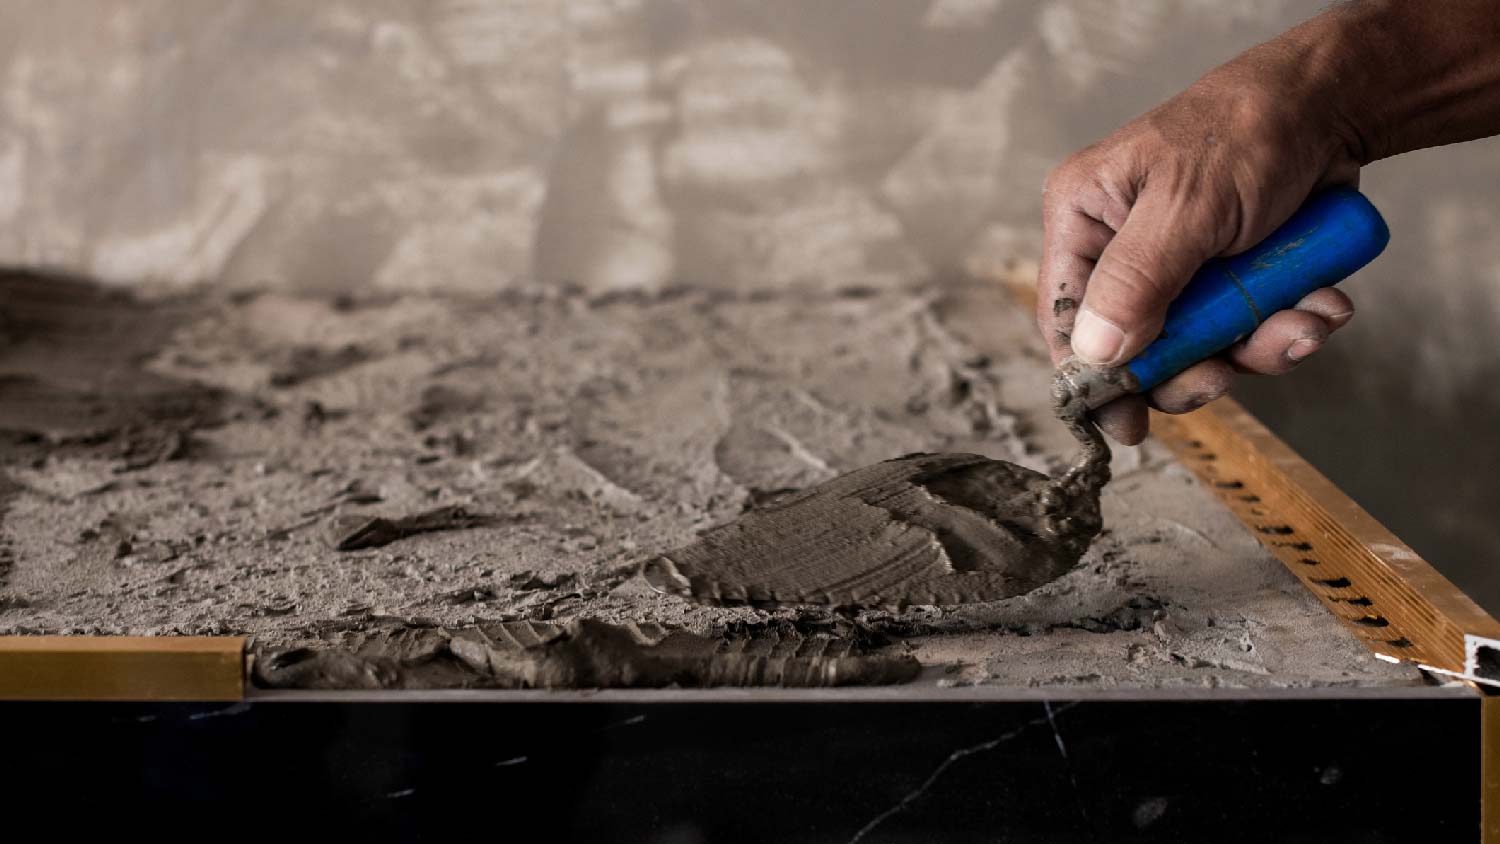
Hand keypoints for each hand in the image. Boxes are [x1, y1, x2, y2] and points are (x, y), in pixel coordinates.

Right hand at [1037, 42, 1362, 444]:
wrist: (1334, 105)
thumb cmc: (1246, 130)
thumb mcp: (1187, 204)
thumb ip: (1139, 279)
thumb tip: (1098, 354)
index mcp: (1085, 219)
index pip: (1067, 316)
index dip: (1093, 377)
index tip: (1126, 425)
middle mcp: (1122, 249)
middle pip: (1136, 347)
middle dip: (1194, 365)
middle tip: (1226, 373)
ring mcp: (1179, 269)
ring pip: (1202, 347)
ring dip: (1259, 345)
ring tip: (1303, 322)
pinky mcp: (1230, 279)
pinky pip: (1250, 332)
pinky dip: (1290, 327)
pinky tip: (1318, 304)